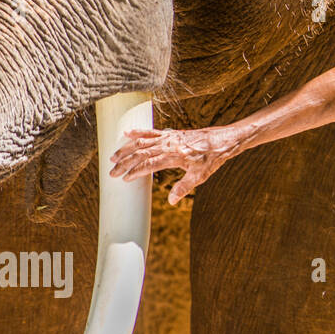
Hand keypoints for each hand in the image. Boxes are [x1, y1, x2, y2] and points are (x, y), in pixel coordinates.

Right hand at [108, 126, 238, 204]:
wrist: (222, 140)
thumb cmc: (212, 158)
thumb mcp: (200, 176)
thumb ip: (184, 187)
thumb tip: (171, 201)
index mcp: (175, 156)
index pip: (149, 164)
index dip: (135, 172)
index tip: (124, 179)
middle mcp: (169, 144)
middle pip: (141, 153)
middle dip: (125, 162)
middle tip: (112, 172)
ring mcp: (169, 137)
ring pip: (143, 142)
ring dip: (126, 149)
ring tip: (113, 157)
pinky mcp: (172, 133)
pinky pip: (151, 132)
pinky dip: (138, 132)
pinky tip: (126, 133)